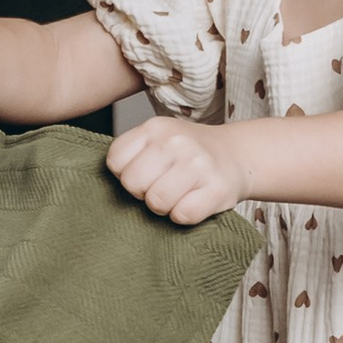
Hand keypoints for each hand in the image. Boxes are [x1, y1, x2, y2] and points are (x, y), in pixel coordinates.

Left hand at [106, 115, 246, 225]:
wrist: (237, 155)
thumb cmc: (188, 154)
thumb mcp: (158, 140)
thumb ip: (133, 154)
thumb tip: (106, 185)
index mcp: (155, 127)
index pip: (115, 162)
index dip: (126, 174)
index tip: (144, 173)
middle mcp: (176, 142)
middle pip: (133, 184)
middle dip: (143, 193)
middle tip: (162, 186)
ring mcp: (199, 164)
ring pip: (157, 203)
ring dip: (165, 207)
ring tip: (178, 194)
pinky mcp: (217, 189)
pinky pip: (182, 215)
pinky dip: (185, 215)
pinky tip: (194, 201)